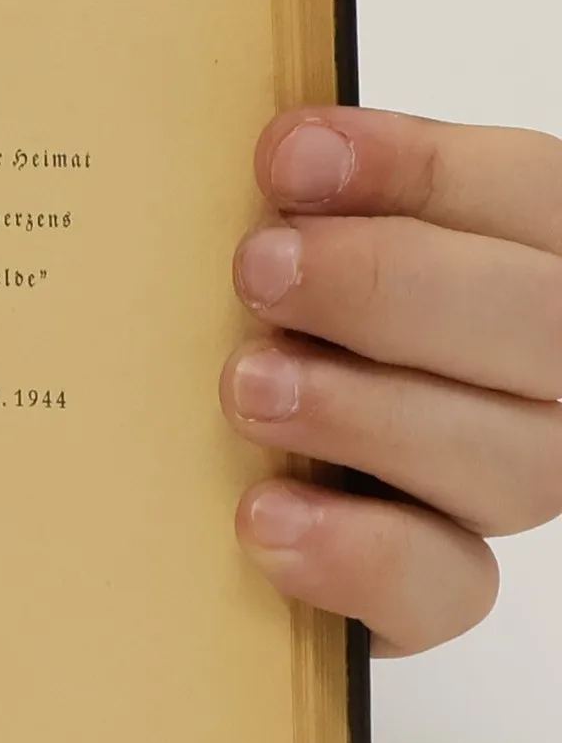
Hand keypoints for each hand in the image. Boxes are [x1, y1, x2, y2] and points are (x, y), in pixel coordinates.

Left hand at [225, 109, 561, 655]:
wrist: (214, 486)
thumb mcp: (287, 248)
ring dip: (367, 415)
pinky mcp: (436, 588)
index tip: (286, 157)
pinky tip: (265, 516)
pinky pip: (445, 586)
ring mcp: (503, 481)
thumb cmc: (268, 326)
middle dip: (388, 285)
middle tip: (257, 270)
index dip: (415, 169)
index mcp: (524, 258)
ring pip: (510, 460)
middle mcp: (542, 374)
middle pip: (536, 324)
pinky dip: (357, 552)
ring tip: (247, 388)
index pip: (524, 193)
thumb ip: (303, 206)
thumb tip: (268, 154)